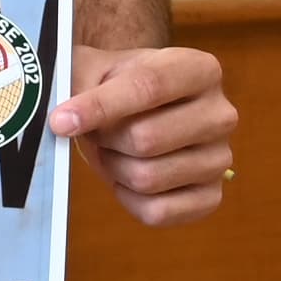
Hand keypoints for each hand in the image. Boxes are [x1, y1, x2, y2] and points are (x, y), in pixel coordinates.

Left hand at [53, 44, 234, 226]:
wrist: (137, 111)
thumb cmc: (114, 86)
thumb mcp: (95, 67)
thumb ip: (78, 84)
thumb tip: (64, 121)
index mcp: (199, 70)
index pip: (148, 86)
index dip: (100, 106)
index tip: (60, 121)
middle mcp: (220, 114)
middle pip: (146, 139)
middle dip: (105, 139)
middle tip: (96, 132)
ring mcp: (221, 159)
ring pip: (148, 178)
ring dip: (113, 167)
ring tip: (113, 150)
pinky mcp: (210, 196)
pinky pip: (158, 212)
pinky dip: (127, 198)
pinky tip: (124, 177)